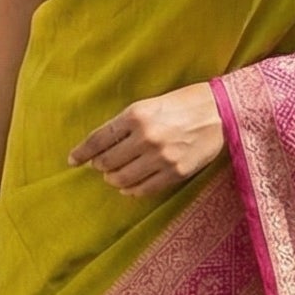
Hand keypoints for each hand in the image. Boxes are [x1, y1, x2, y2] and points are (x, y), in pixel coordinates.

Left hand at [69, 84, 224, 198]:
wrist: (222, 112)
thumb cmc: (185, 103)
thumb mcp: (151, 104)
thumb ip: (127, 123)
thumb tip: (103, 146)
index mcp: (137, 115)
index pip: (99, 139)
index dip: (82, 152)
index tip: (72, 160)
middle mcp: (146, 137)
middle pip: (108, 162)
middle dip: (100, 166)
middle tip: (100, 166)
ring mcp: (162, 157)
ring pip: (123, 179)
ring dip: (114, 180)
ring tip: (115, 177)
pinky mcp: (176, 172)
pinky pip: (145, 189)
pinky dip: (132, 191)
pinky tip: (130, 188)